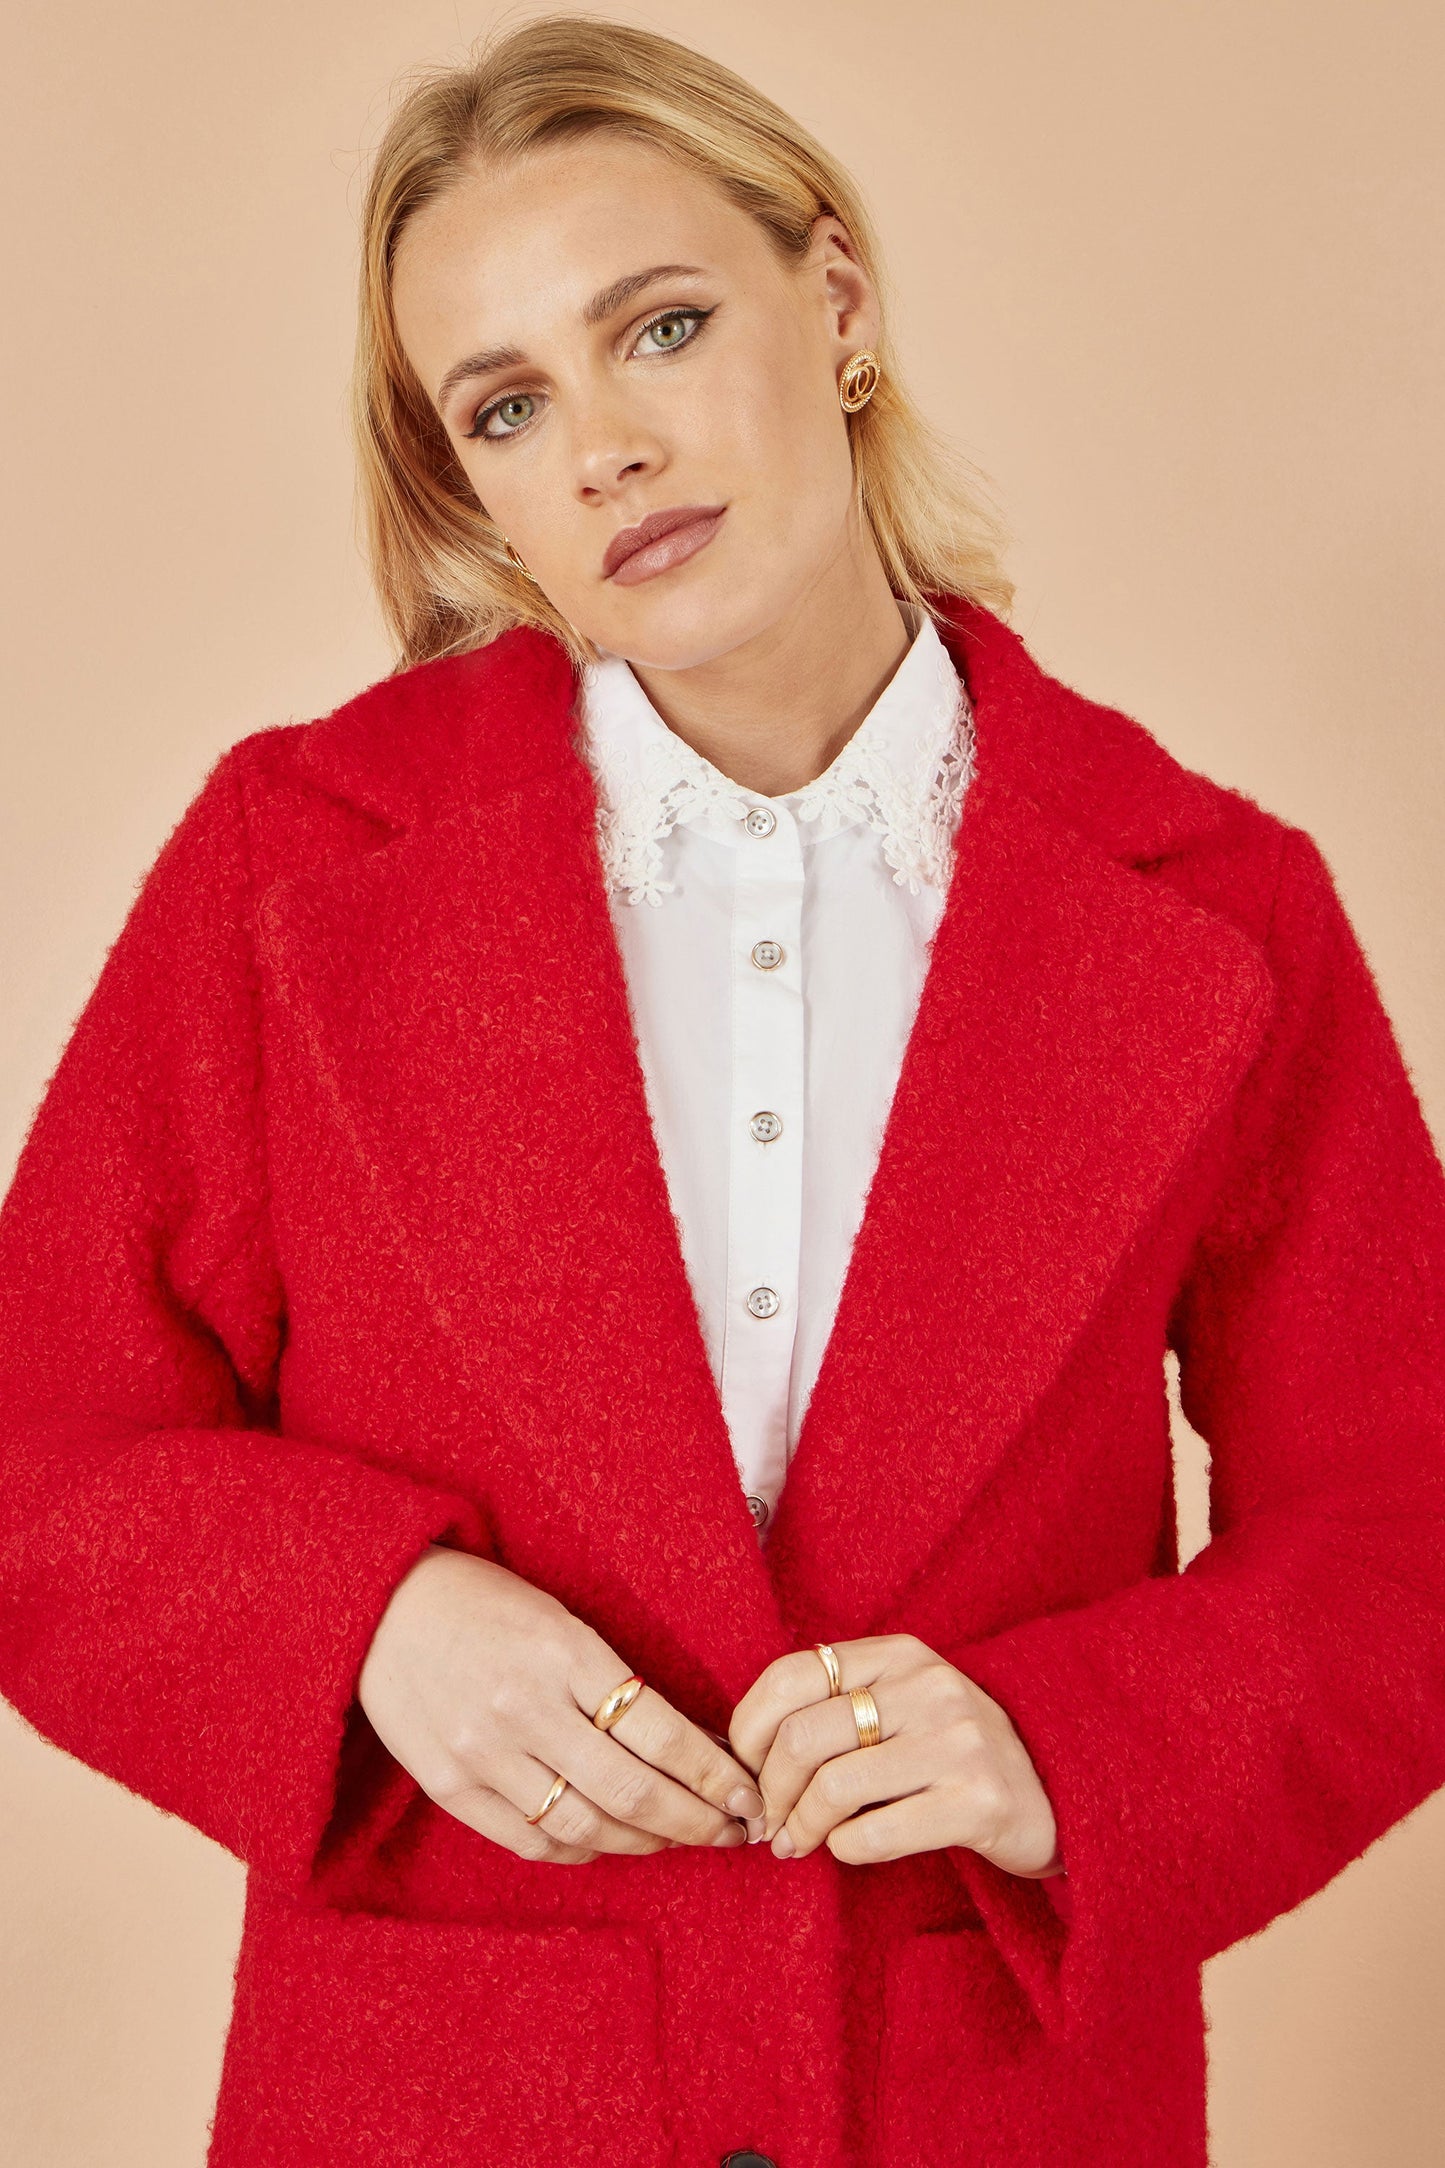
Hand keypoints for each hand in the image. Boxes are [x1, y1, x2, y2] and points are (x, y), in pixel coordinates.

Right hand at [357, 1545, 763, 1863]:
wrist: (381, 1606)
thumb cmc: (485, 1603)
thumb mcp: (559, 1618)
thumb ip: (612, 1679)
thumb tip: (687, 1740)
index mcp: (565, 1652)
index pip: (662, 1731)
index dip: (714, 1773)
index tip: (749, 1794)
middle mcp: (527, 1708)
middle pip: (634, 1790)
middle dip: (697, 1820)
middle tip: (735, 1832)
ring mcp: (485, 1753)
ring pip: (587, 1824)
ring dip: (646, 1841)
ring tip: (680, 1839)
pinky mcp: (450, 1786)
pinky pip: (531, 1840)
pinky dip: (581, 1850)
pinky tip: (609, 1842)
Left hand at [729, 1634, 1062, 1874]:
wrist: (1056, 1792)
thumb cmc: (953, 1753)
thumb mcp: (902, 1704)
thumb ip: (837, 1708)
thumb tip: (745, 1755)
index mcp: (899, 1655)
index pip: (790, 1675)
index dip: (748, 1730)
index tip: (744, 1771)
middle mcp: (928, 1687)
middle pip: (802, 1737)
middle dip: (769, 1791)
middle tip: (768, 1823)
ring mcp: (957, 1743)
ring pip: (831, 1787)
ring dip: (801, 1828)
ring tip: (797, 1844)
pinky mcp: (977, 1802)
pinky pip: (873, 1834)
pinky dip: (844, 1849)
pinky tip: (848, 1849)